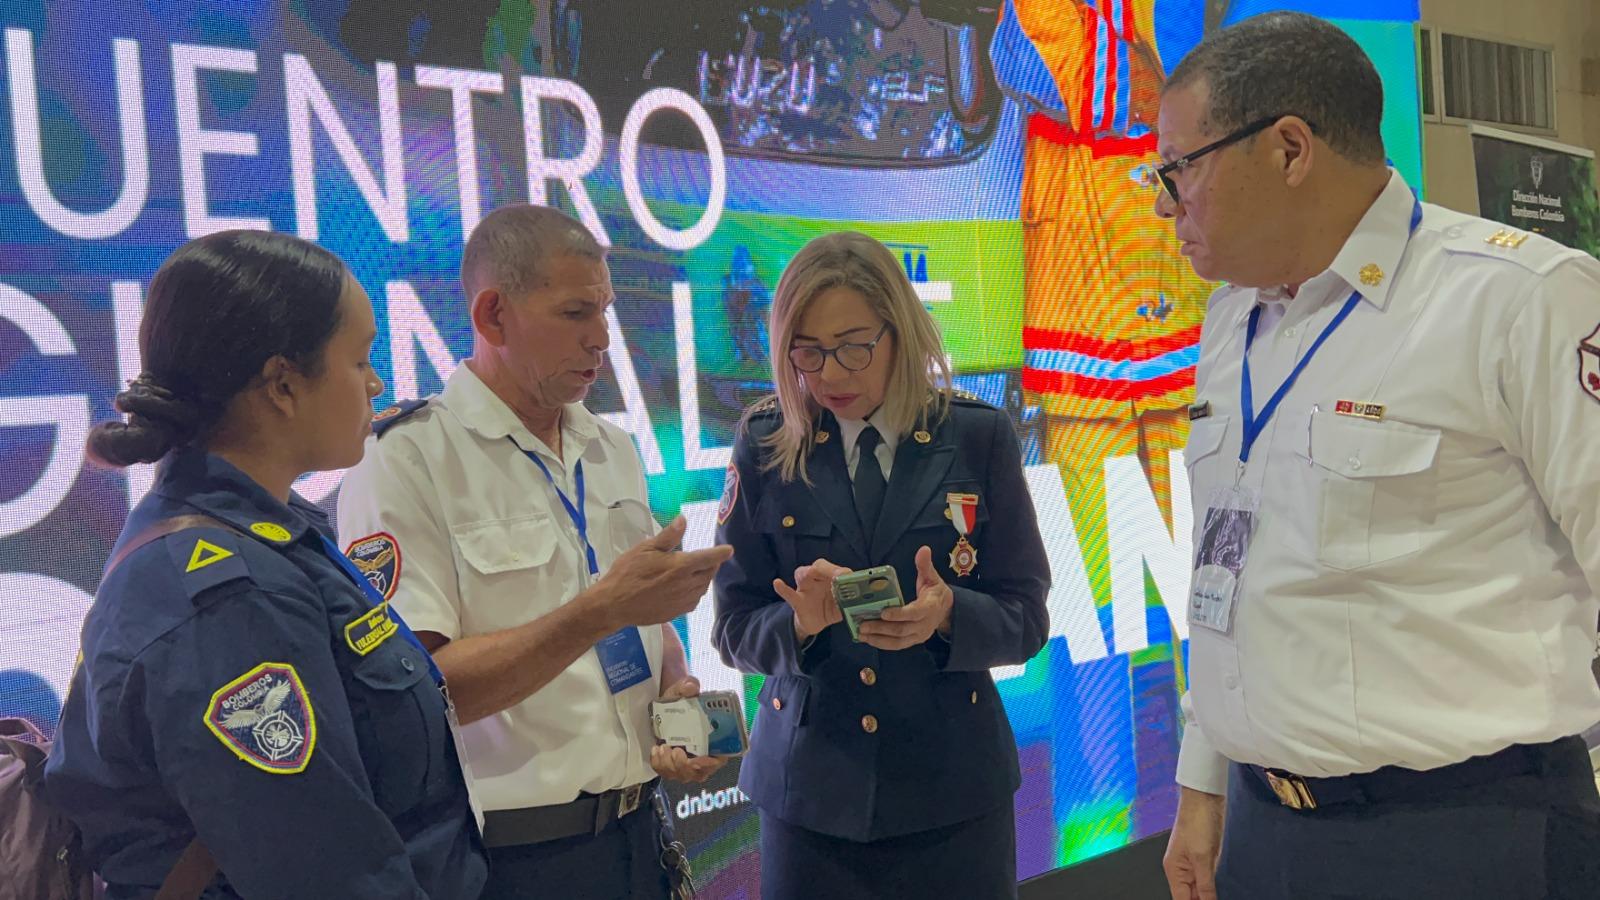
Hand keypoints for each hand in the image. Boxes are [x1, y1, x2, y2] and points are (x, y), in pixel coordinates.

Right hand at [594, 517, 732, 628]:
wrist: (614, 604)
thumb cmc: (628, 573)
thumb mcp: (645, 548)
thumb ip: (668, 536)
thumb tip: (683, 519)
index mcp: (681, 566)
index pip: (709, 558)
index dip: (720, 553)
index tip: (729, 549)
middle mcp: (686, 584)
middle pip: (708, 573)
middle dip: (711, 564)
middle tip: (707, 558)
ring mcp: (683, 601)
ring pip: (702, 587)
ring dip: (703, 578)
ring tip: (696, 571)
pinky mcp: (677, 613)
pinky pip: (693, 600)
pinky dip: (695, 592)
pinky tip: (685, 588)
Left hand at [649, 676, 727, 782]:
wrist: (665, 704)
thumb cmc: (681, 699)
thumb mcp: (683, 690)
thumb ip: (688, 686)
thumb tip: (691, 686)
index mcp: (715, 739)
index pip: (719, 760)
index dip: (710, 764)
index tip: (697, 759)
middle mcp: (704, 755)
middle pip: (699, 773)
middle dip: (686, 768)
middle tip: (675, 751)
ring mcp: (687, 762)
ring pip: (682, 775)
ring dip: (671, 767)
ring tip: (662, 749)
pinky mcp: (672, 764)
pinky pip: (666, 772)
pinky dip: (660, 765)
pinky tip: (656, 750)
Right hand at [772, 558, 847, 640]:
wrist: (817, 623)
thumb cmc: (832, 608)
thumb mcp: (844, 605)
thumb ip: (852, 601)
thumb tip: (865, 600)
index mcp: (830, 578)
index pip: (835, 569)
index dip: (841, 571)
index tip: (849, 576)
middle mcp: (817, 579)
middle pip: (818, 566)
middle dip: (827, 569)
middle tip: (837, 575)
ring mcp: (805, 589)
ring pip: (802, 574)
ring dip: (806, 573)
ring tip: (810, 573)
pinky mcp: (797, 601)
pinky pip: (789, 594)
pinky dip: (783, 589)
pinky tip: (777, 583)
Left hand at [857, 546, 952, 650]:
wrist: (946, 611)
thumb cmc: (936, 592)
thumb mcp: (932, 577)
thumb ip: (925, 565)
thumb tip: (924, 549)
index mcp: (930, 607)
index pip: (914, 613)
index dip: (899, 614)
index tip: (883, 612)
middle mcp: (924, 624)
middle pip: (902, 629)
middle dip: (881, 628)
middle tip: (862, 625)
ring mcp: (919, 635)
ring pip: (898, 641)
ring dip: (879, 639)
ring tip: (861, 634)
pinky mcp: (913, 641)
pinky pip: (897, 645)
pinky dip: (882, 644)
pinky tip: (868, 639)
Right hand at [1163, 787, 1224, 899]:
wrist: (1205, 798)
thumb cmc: (1197, 821)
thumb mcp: (1203, 858)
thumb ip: (1205, 885)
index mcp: (1174, 871)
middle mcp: (1181, 869)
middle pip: (1190, 896)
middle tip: (1216, 899)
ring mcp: (1193, 863)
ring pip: (1200, 889)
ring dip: (1208, 896)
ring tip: (1219, 896)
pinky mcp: (1204, 857)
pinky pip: (1207, 879)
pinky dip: (1213, 887)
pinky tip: (1221, 890)